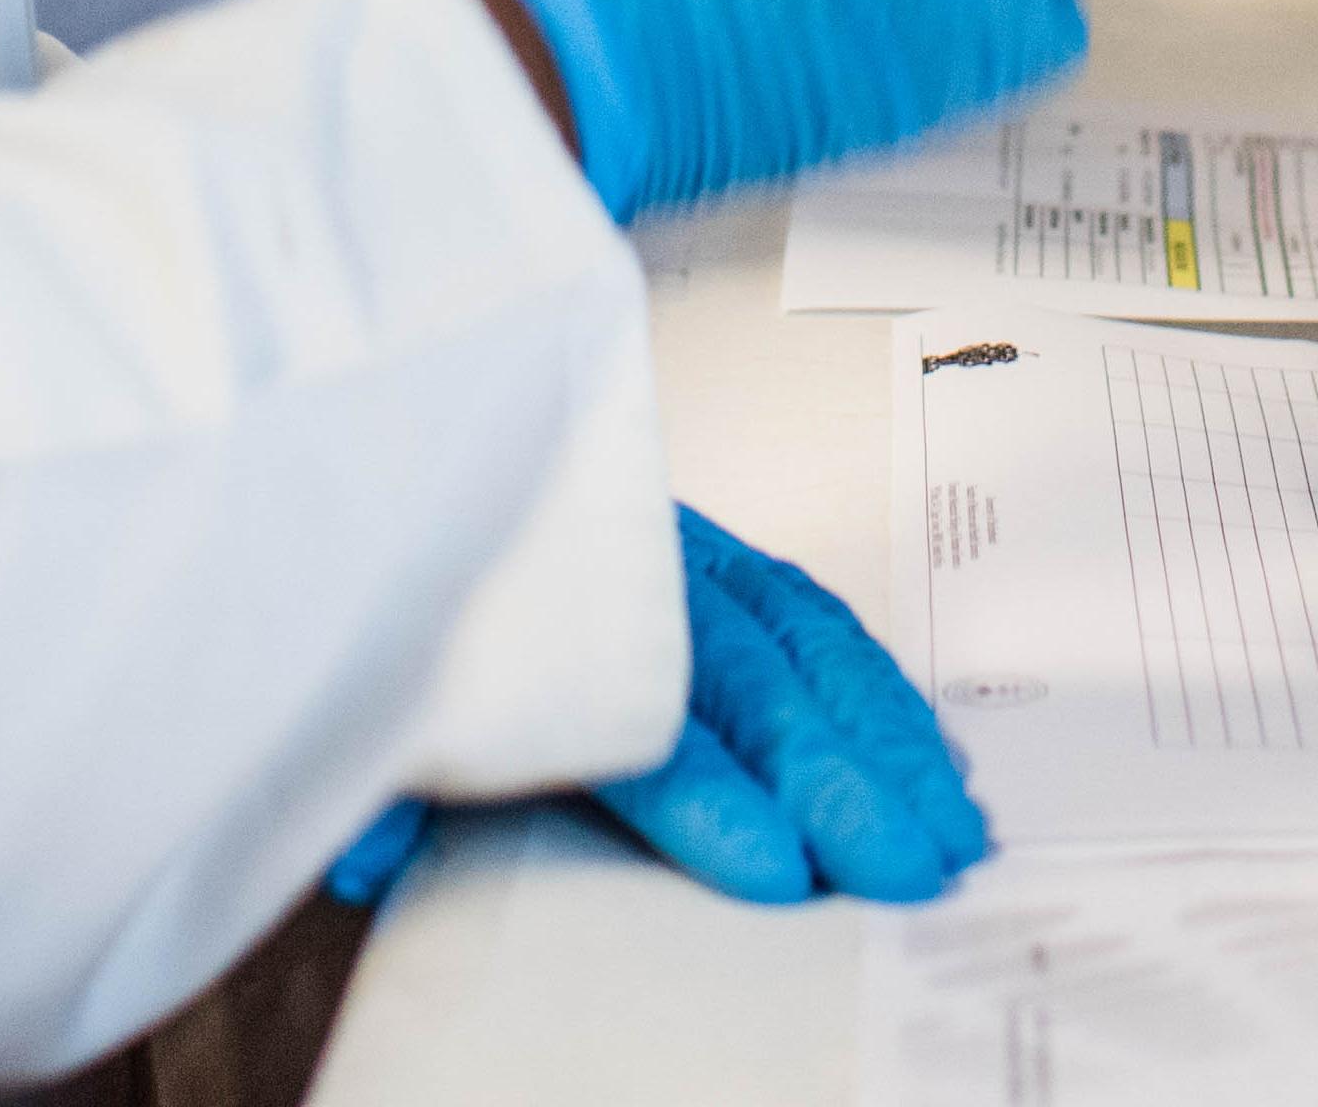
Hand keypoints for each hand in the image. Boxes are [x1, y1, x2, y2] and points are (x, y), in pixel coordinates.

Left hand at [329, 512, 989, 917]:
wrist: (409, 446)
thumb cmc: (421, 601)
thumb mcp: (380, 686)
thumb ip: (388, 772)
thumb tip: (370, 855)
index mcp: (537, 606)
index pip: (632, 708)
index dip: (708, 796)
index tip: (775, 870)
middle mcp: (620, 565)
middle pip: (738, 674)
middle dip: (831, 775)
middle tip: (898, 865)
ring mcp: (676, 548)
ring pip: (798, 635)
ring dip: (883, 734)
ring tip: (946, 826)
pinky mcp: (714, 552)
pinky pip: (812, 610)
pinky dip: (879, 682)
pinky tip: (930, 749)